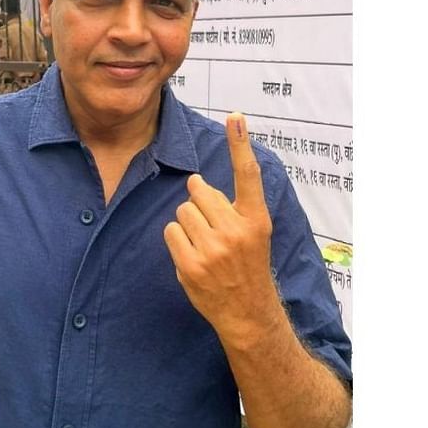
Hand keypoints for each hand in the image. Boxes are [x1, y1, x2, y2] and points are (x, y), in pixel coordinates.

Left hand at [163, 113, 283, 346]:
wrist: (247, 311)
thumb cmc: (248, 264)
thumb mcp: (256, 231)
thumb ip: (234, 205)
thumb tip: (196, 182)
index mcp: (256, 219)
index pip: (247, 175)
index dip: (240, 143)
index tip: (236, 116)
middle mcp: (237, 231)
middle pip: (199, 191)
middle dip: (199, 202)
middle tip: (213, 225)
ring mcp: (213, 250)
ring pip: (182, 211)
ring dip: (187, 222)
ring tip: (205, 243)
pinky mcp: (192, 265)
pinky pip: (171, 231)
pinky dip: (177, 239)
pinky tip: (193, 255)